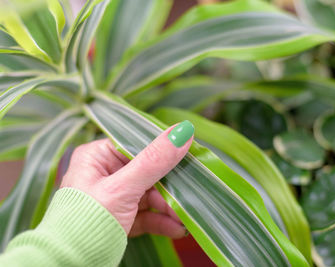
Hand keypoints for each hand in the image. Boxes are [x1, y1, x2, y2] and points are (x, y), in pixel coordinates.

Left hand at [60, 121, 193, 238]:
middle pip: (149, 172)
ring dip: (170, 207)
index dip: (165, 150)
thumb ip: (153, 161)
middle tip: (193, 191)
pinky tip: (179, 228)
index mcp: (98, 157)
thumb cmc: (86, 222)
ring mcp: (115, 197)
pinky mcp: (122, 218)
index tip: (190, 153)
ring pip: (151, 195)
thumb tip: (183, 131)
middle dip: (171, 187)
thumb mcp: (122, 189)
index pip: (138, 145)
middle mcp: (106, 174)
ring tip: (187, 217)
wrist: (69, 266)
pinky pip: (148, 214)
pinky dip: (163, 221)